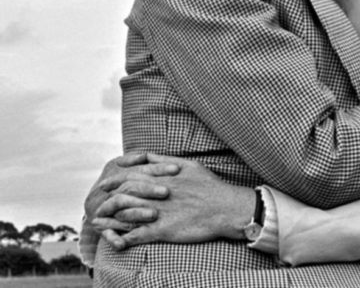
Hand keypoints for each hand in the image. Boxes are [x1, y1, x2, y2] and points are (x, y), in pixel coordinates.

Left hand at [92, 154, 254, 249]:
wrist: (225, 207)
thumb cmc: (210, 186)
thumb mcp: (189, 165)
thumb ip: (165, 160)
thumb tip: (148, 155)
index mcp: (162, 177)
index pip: (129, 176)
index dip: (114, 180)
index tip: (105, 184)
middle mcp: (156, 193)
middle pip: (122, 194)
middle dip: (106, 199)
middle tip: (98, 203)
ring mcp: (158, 212)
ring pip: (124, 215)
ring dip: (109, 219)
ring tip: (98, 222)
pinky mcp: (163, 230)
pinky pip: (136, 236)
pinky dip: (123, 238)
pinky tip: (115, 241)